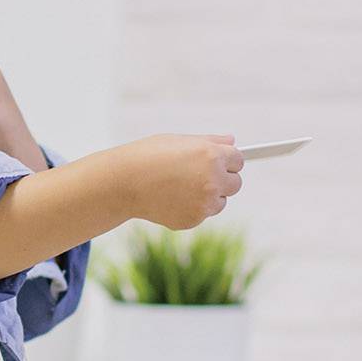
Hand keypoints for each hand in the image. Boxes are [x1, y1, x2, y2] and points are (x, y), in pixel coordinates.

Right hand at [123, 134, 242, 229]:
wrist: (123, 182)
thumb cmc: (147, 156)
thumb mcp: (179, 140)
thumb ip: (209, 141)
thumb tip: (232, 141)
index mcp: (211, 155)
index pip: (238, 159)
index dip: (226, 159)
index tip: (217, 161)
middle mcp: (213, 180)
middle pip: (236, 183)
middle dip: (222, 179)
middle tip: (198, 175)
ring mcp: (204, 202)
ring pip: (220, 201)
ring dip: (209, 196)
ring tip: (181, 187)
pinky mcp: (194, 219)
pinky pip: (203, 214)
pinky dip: (192, 208)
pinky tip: (172, 198)